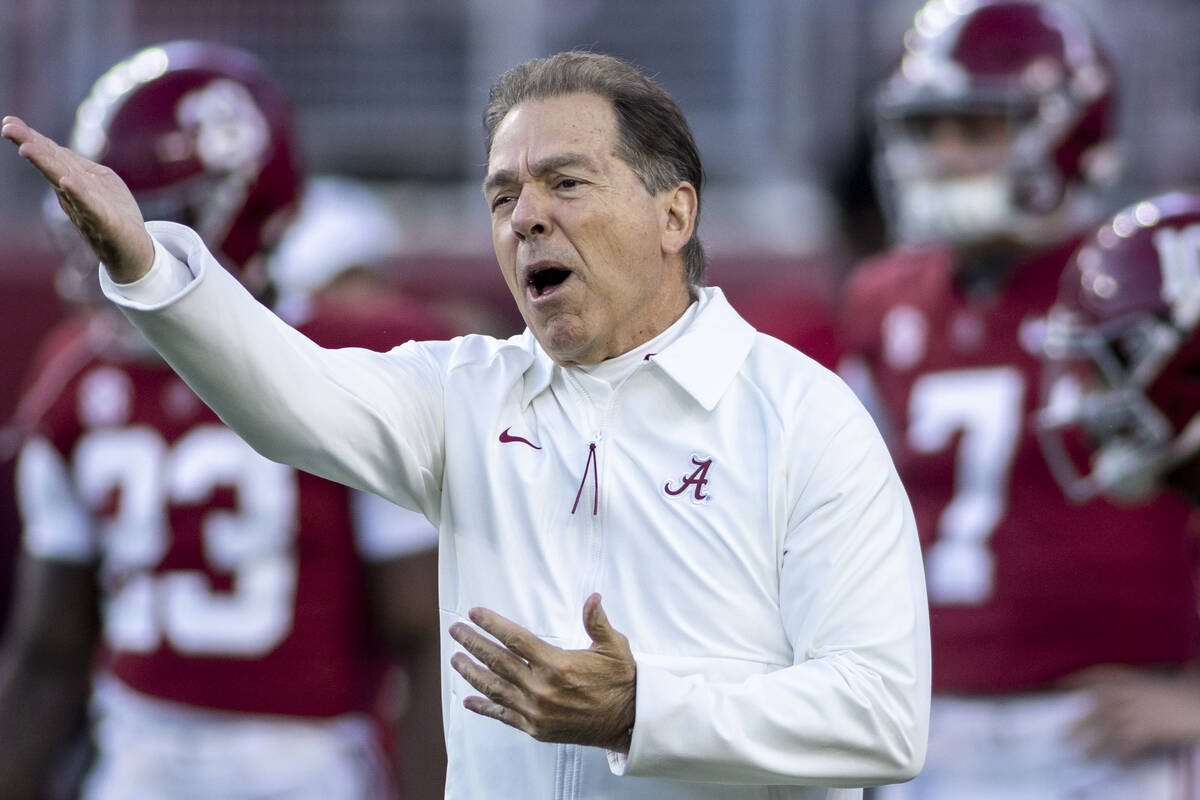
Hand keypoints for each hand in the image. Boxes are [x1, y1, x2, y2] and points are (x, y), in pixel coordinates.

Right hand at [2, 115, 153, 282]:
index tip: (8, 121)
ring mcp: (88, 208)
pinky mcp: (106, 223)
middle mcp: (74, 194)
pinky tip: (66, 182)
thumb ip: (76, 166)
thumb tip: (53, 147)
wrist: (134, 253)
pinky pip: (90, 207)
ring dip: (46, 164)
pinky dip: (78, 194)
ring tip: (27, 148)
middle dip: (30, 145)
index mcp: (73, 181)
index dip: (31, 138)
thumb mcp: (97, 183)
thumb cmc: (115, 215)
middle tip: (7, 128)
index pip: (51, 156)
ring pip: (64, 182)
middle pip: (52, 165)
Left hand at [449, 593, 635, 751]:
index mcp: (557, 665)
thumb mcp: (614, 646)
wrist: (628, 721)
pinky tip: (468, 700)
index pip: (515, 639)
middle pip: (497, 662)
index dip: (492, 624)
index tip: (474, 612)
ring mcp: (536, 711)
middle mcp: (541, 689)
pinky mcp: (536, 728)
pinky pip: (503, 716)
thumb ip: (598, 622)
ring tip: (455, 659)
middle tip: (455, 630)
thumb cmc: (620, 680)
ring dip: (471, 672)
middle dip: (472, 644)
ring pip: (494, 689)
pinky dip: (484, 707)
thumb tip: (593, 597)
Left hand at [1064, 665, 1199, 761]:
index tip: (1060, 686)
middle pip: (1097, 706)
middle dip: (1079, 722)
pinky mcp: (1149, 729)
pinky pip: (1128, 743)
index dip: (1077, 679)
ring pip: (1108, 727)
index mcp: (1130, 679)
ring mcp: (1138, 711)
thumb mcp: (1148, 685)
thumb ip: (1128, 688)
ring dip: (1093, 742)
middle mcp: (1130, 693)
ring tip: (1081, 754)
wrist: (1198, 705)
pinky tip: (1116, 763)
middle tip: (1063, 735)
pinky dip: (1121, 754)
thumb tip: (1102, 697)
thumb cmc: (1175, 696)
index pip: (1098, 675)